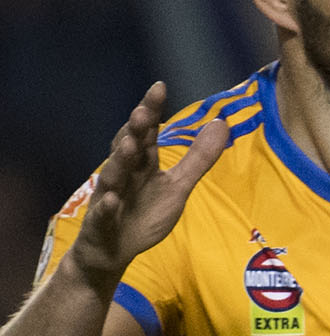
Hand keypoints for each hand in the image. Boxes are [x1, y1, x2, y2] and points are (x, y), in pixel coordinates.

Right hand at [69, 84, 230, 282]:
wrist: (113, 249)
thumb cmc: (144, 213)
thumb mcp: (178, 185)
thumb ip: (198, 157)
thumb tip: (220, 122)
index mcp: (141, 163)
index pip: (146, 132)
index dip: (151, 111)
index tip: (159, 86)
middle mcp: (123, 175)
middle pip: (127, 148)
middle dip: (134, 130)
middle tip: (142, 111)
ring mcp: (109, 198)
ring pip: (112, 176)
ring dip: (119, 160)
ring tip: (129, 143)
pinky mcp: (102, 224)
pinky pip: (103, 215)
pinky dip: (107, 207)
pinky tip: (112, 200)